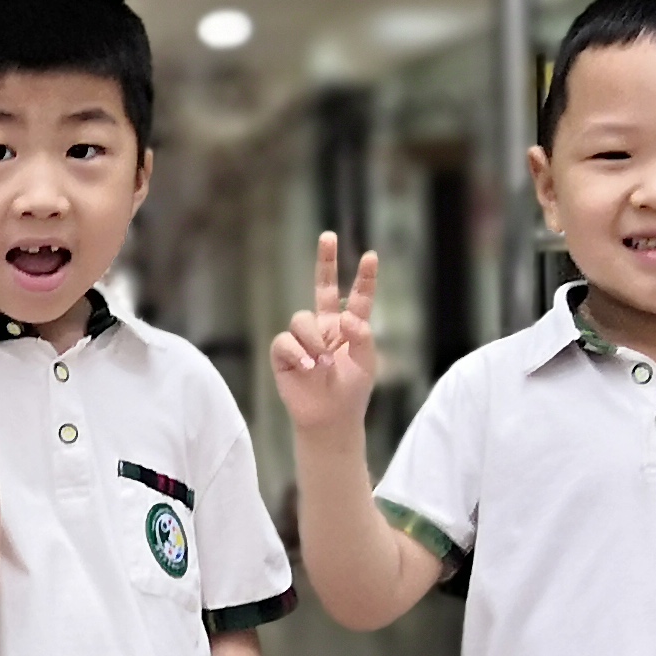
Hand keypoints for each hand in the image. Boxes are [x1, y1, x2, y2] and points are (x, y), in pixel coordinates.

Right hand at [267, 233, 381, 434]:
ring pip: (301, 319)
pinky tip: (308, 367)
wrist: (329, 419)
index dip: (364, 277)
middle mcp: (325, 327)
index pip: (357, 297)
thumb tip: (345, 317)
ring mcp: (303, 338)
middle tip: (328, 236)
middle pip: (321, 287)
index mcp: (349, 328)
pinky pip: (285, 341)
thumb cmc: (352, 391)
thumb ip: (362, 336)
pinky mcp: (284, 353)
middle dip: (325, 261)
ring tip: (321, 362)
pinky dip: (298, 352)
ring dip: (313, 340)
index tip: (371, 256)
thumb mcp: (367, 363)